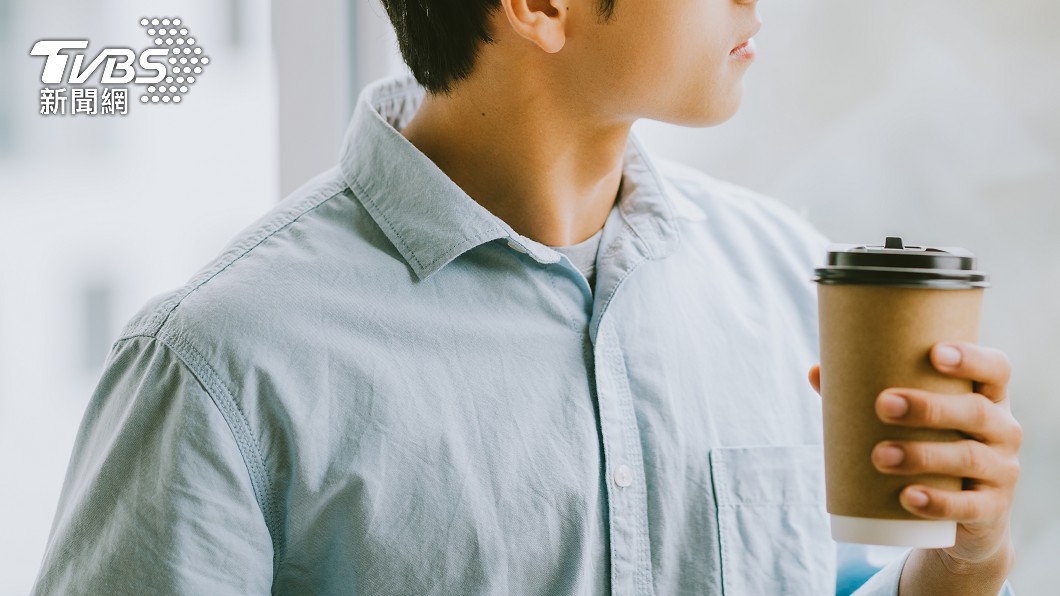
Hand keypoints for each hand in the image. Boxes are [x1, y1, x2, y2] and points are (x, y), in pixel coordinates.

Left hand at [808, 342, 1020, 578]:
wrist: (962, 518)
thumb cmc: (931, 448)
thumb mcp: (913, 422)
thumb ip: (867, 396)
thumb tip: (816, 371)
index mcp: (987, 398)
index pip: (996, 369)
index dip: (972, 359)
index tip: (934, 353)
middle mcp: (1003, 430)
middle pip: (976, 412)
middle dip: (929, 407)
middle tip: (883, 405)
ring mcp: (1002, 471)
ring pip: (969, 458)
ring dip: (922, 455)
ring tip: (879, 455)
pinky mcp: (991, 510)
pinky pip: (969, 506)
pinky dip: (937, 502)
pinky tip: (909, 498)